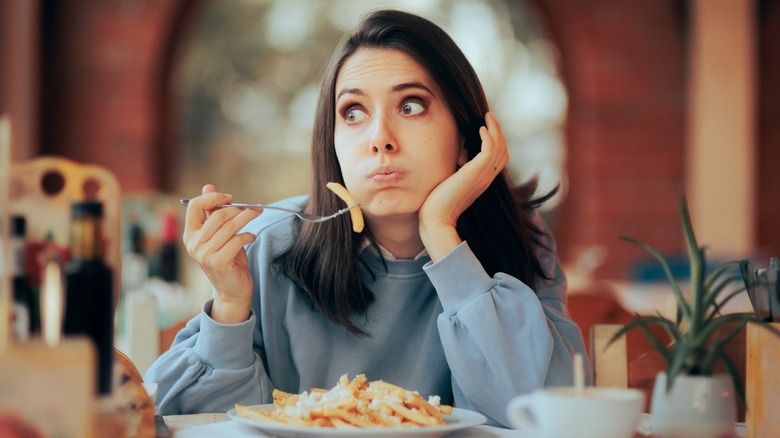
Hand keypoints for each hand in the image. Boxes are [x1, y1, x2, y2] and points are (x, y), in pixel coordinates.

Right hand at [182, 184, 260, 322]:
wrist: (232, 290)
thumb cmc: (228, 259)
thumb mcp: (219, 234)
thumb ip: (213, 213)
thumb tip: (208, 186)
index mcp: (190, 234)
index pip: (194, 206)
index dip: (213, 197)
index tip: (230, 198)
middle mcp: (194, 244)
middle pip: (217, 215)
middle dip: (238, 209)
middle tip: (253, 208)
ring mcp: (204, 254)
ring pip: (229, 226)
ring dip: (247, 218)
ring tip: (257, 214)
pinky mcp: (219, 261)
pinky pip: (237, 240)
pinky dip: (248, 235)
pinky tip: (252, 236)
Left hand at [418, 112, 508, 260]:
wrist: (435, 219)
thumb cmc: (437, 204)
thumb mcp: (450, 183)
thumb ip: (456, 172)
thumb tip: (454, 158)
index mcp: (481, 181)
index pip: (498, 159)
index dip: (496, 142)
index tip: (487, 127)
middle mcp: (486, 178)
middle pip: (503, 151)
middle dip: (499, 132)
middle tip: (490, 117)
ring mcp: (482, 176)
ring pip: (499, 148)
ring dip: (495, 130)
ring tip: (488, 117)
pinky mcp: (475, 174)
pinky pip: (489, 150)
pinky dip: (488, 137)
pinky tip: (480, 129)